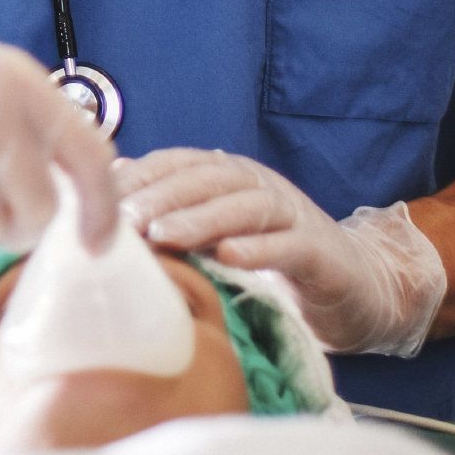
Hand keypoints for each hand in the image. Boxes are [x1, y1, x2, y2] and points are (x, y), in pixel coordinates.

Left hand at [114, 149, 447, 356]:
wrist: (355, 290)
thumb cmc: (269, 265)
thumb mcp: (214, 240)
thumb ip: (171, 222)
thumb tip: (103, 208)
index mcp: (228, 178)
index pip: (176, 164)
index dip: (140, 177)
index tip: (99, 197)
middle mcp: (258, 186)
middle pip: (206, 180)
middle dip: (162, 196)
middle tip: (124, 220)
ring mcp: (293, 214)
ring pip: (244, 206)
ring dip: (201, 219)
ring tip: (165, 236)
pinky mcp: (321, 252)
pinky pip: (289, 245)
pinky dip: (258, 249)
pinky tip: (228, 258)